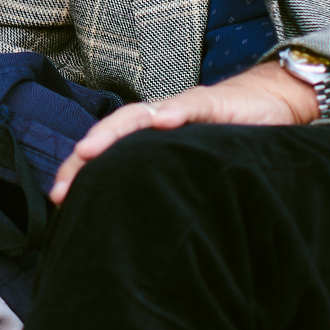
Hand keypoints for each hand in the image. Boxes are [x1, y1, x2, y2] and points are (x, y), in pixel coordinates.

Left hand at [47, 62, 315, 202]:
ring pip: (138, 116)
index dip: (82, 171)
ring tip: (88, 151)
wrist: (270, 102)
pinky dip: (175, 112)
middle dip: (84, 156)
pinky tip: (163, 121)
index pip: (110, 151)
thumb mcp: (196, 164)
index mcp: (153, 137)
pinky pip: (191, 106)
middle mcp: (160, 120)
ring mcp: (183, 109)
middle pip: (112, 133)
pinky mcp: (213, 103)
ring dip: (111, 132)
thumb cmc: (228, 137)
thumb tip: (143, 226)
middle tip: (62, 188)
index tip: (59, 200)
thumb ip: (172, 183)